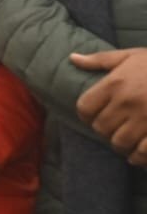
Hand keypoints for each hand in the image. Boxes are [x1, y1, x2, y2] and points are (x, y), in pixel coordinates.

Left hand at [73, 48, 146, 164]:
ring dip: (119, 144)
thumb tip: (73, 59)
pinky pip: (141, 153)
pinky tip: (138, 153)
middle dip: (103, 130)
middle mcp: (127, 102)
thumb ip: (100, 60)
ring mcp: (145, 119)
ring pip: (119, 143)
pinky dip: (138, 157)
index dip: (86, 115)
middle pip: (100, 128)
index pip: (85, 108)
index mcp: (115, 83)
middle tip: (111, 128)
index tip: (92, 116)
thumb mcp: (129, 56)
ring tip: (124, 140)